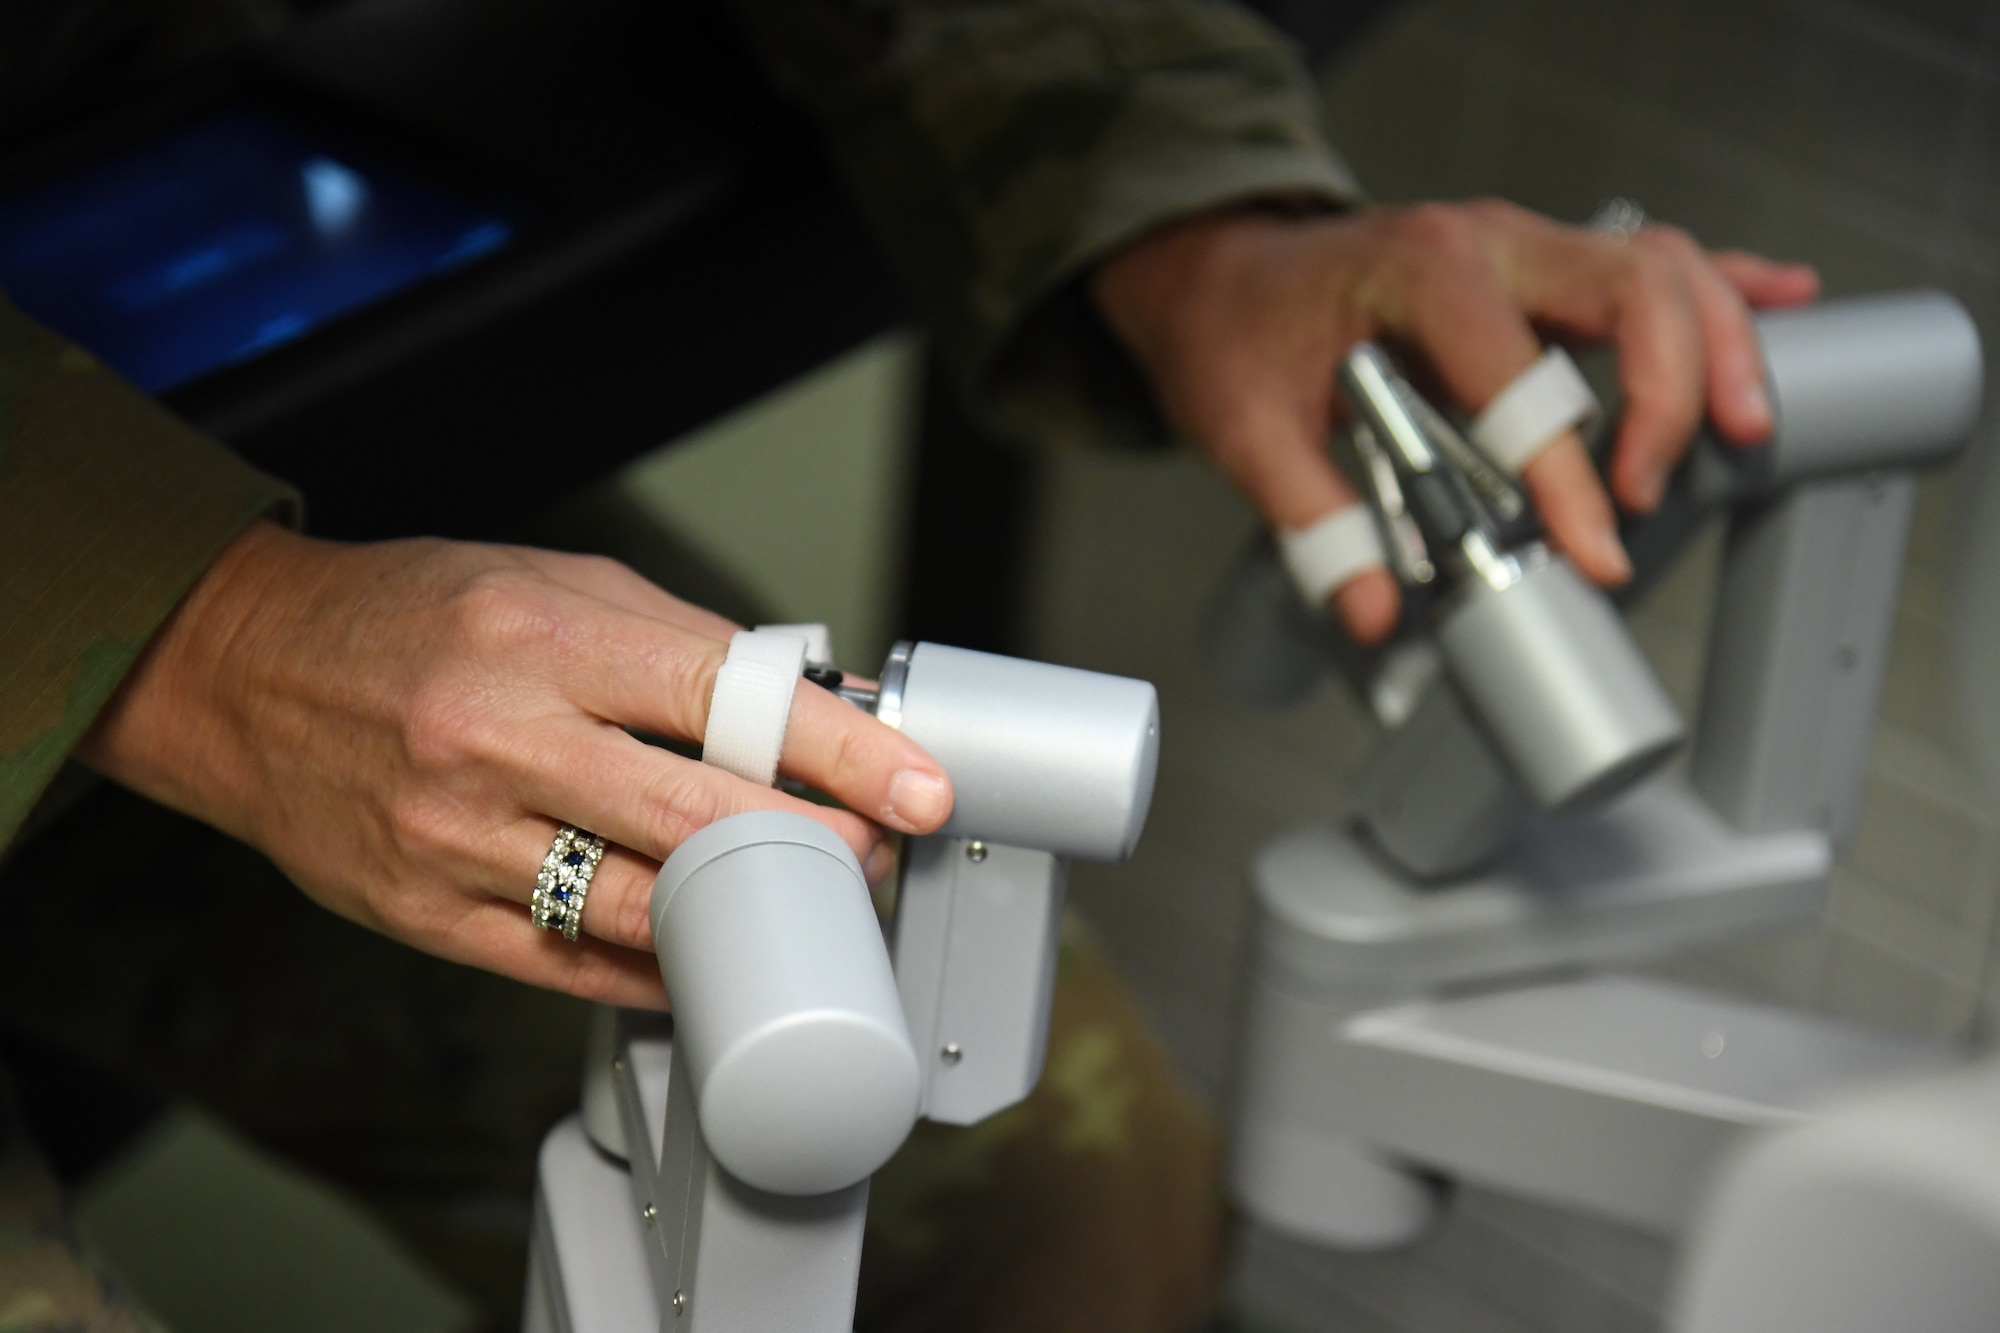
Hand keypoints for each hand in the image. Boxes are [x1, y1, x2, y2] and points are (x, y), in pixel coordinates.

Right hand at [76, 522, 953, 1006]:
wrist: (248, 672)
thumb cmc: (417, 618)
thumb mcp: (560, 586)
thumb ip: (684, 647)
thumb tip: (809, 705)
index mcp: (546, 639)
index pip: (730, 701)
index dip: (843, 751)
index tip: (918, 787)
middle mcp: (500, 738)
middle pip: (701, 820)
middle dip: (814, 849)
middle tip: (872, 854)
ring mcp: (457, 837)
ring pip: (644, 907)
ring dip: (745, 915)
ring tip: (799, 901)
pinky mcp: (424, 912)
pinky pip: (572, 964)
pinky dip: (657, 967)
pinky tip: (707, 952)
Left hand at [1090, 199, 1818, 641]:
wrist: (1223, 277)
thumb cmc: (1236, 333)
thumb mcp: (1243, 431)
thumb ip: (1311, 521)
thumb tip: (1374, 610)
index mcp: (1417, 271)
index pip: (1517, 367)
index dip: (1560, 469)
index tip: (1588, 548)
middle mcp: (1486, 240)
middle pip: (1629, 286)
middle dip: (1666, 391)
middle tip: (1649, 492)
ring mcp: (1524, 246)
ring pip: (1661, 267)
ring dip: (1716, 344)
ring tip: (1743, 429)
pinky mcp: (1542, 268)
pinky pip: (1653, 264)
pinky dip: (1722, 286)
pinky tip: (1781, 305)